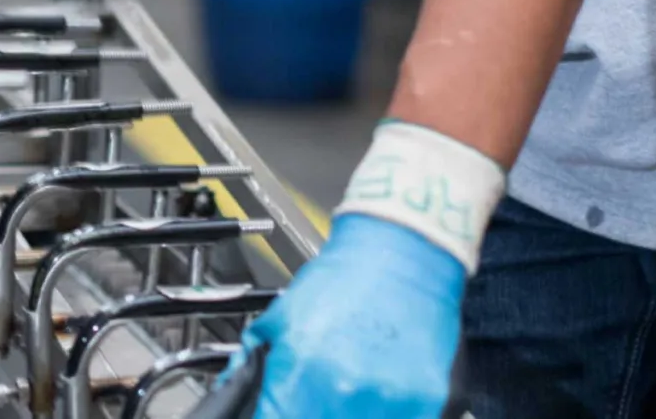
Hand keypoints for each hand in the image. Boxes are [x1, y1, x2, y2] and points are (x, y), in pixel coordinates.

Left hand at [212, 214, 461, 418]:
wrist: (400, 253)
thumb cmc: (342, 278)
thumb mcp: (281, 314)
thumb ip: (252, 358)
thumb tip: (231, 389)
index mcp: (301, 372)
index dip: (273, 414)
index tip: (279, 407)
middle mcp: (343, 392)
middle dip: (312, 411)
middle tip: (316, 395)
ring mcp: (388, 403)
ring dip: (348, 412)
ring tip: (349, 389)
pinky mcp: (425, 405)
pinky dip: (386, 412)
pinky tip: (378, 391)